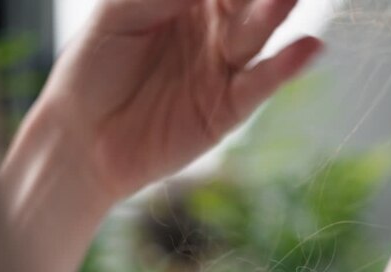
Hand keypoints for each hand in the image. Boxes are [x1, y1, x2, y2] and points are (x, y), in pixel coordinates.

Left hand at [41, 0, 321, 199]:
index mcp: (186, 1)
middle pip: (247, 0)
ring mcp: (224, 69)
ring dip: (276, 13)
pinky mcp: (231, 108)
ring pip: (257, 34)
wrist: (83, 139)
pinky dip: (285, 67)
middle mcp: (213, 30)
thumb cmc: (93, 70)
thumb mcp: (118, 15)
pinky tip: (307, 47)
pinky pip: (261, 84)